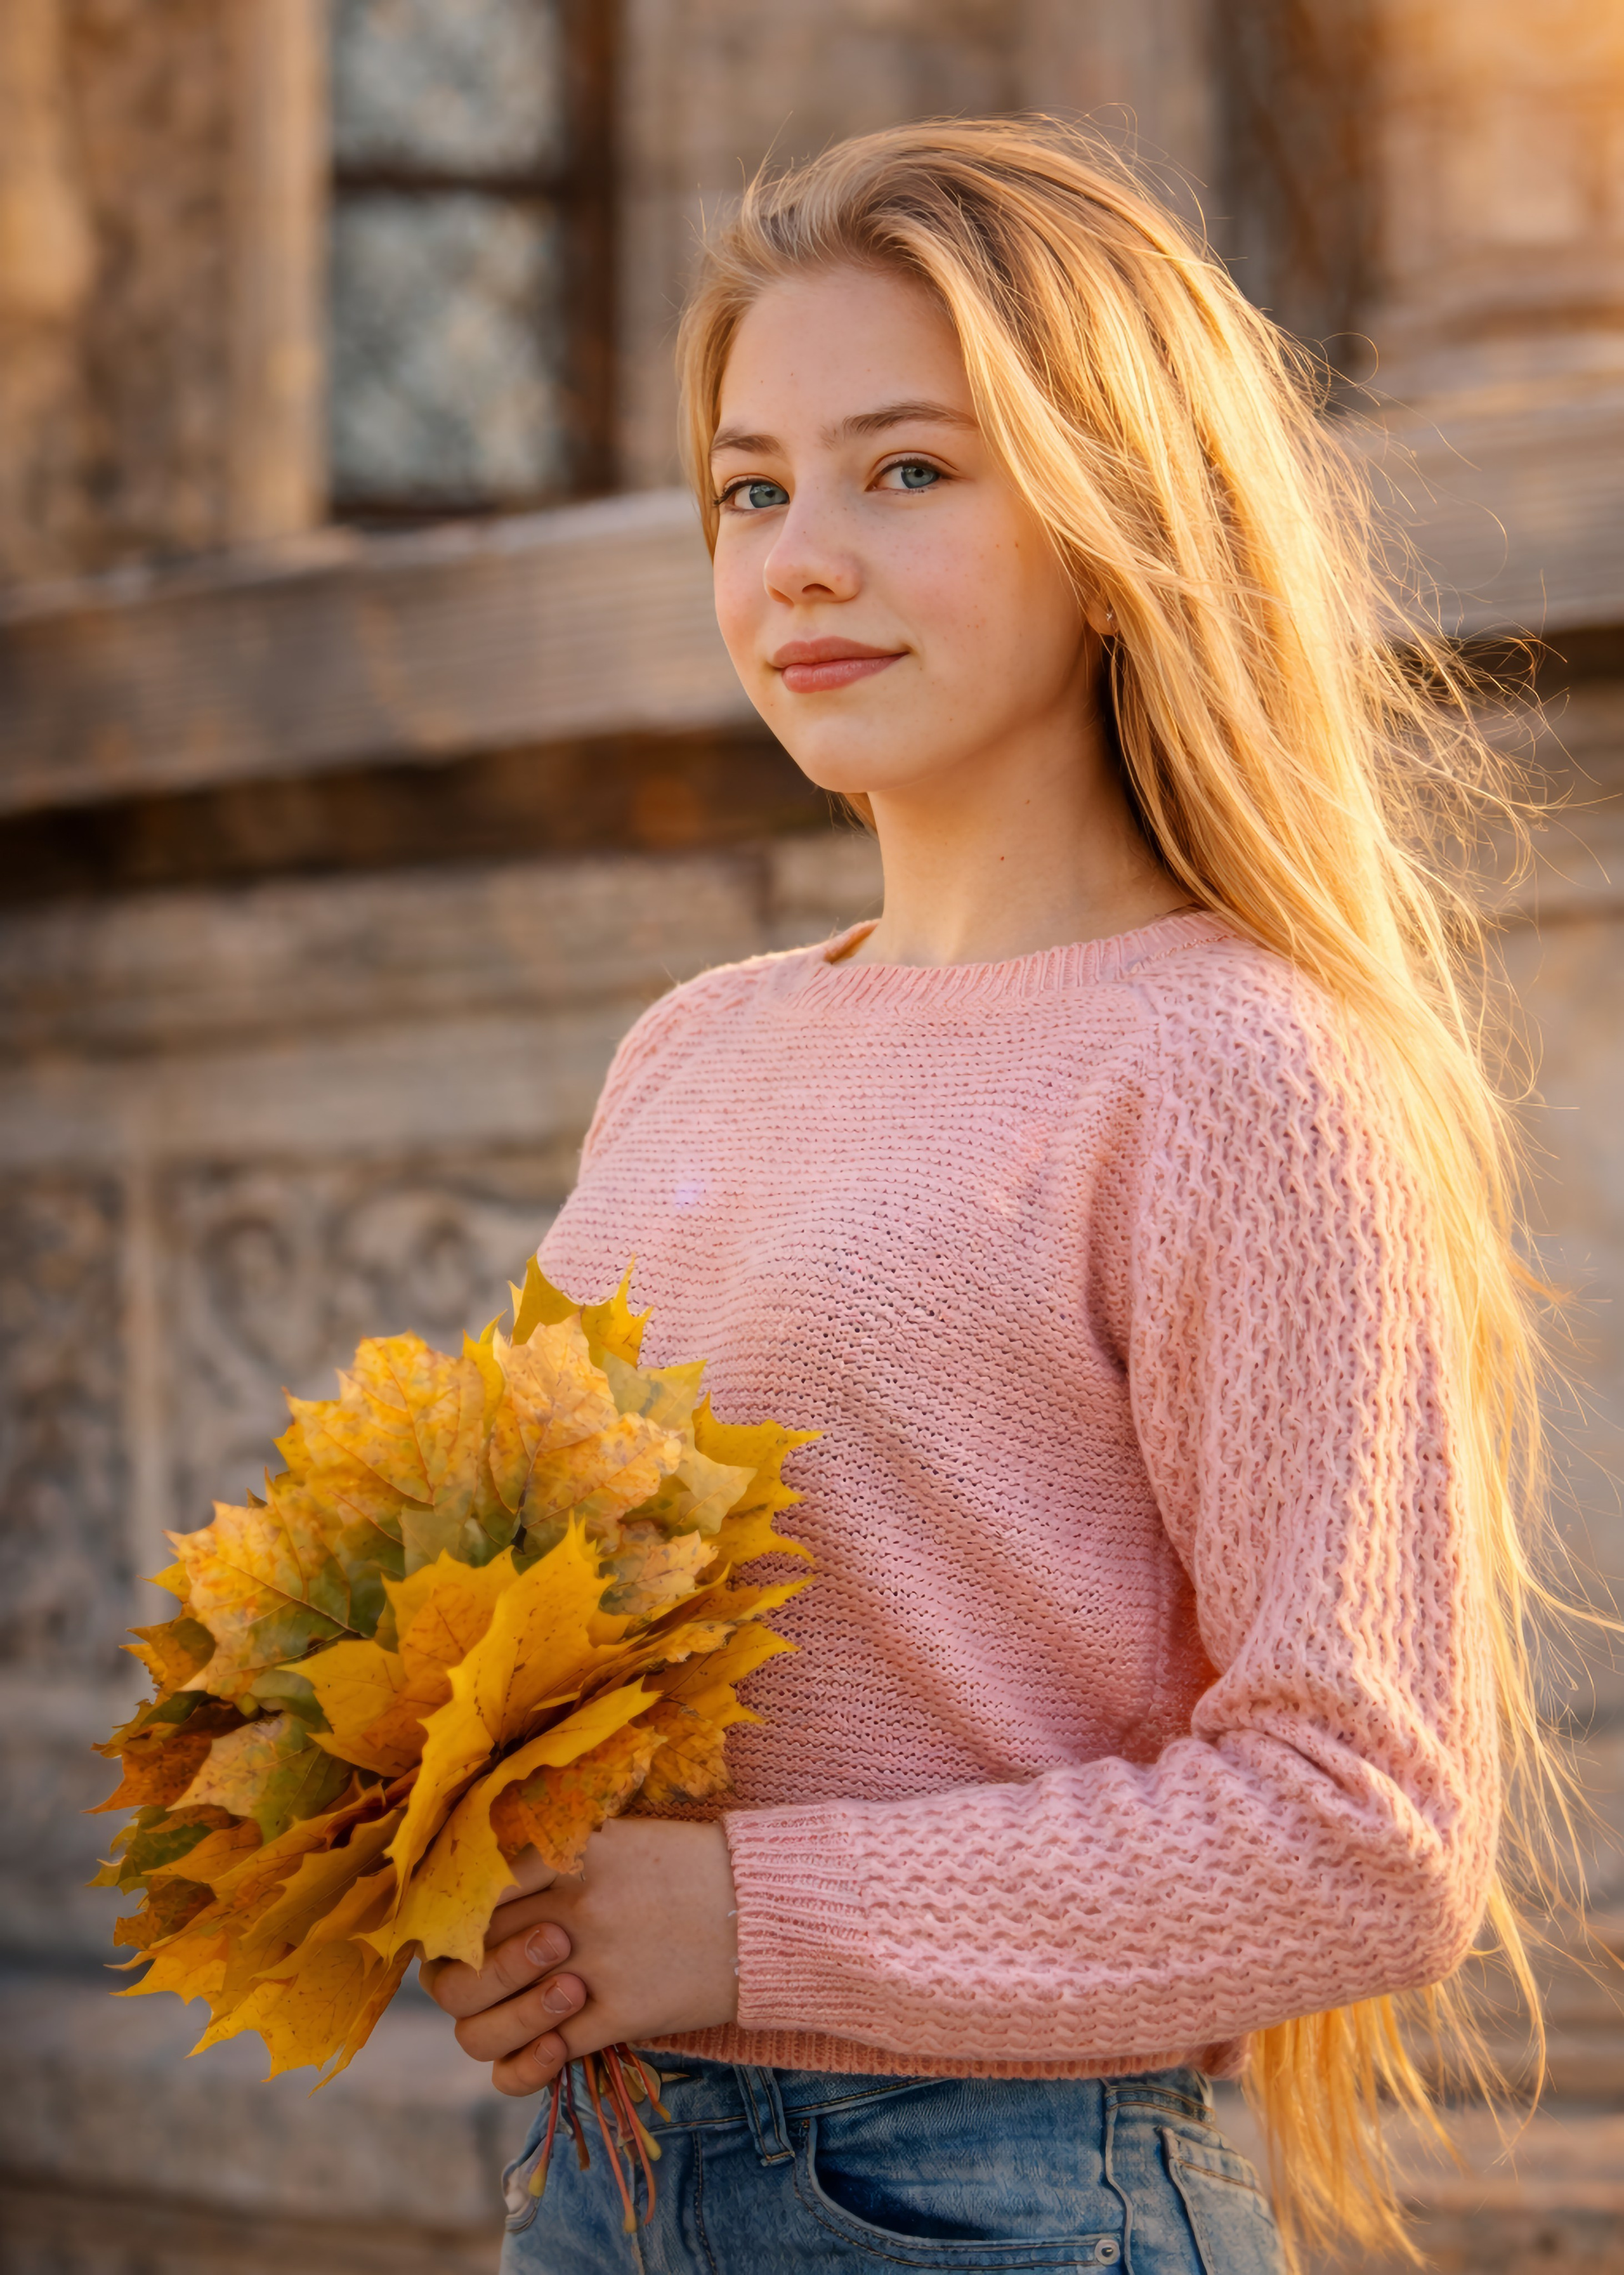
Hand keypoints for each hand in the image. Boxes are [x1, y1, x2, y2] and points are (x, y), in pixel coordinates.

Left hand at [426, 1817, 739, 2096]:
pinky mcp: (618, 2015)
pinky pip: (542, 2058)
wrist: (766, 1906)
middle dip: (465, 1978)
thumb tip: (489, 1881)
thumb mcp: (614, 1837)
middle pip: (464, 1964)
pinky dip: (530, 2064)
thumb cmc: (690, 1865)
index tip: (466, 1931)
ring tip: (532, 2007)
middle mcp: (568, 1909)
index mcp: (563, 1857)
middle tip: (491, 1975)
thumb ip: (551, 1855)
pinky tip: (550, 2049)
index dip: (452, 1923)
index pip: (467, 1898)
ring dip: (496, 2024)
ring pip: (485, 2023)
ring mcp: (590, 1966)